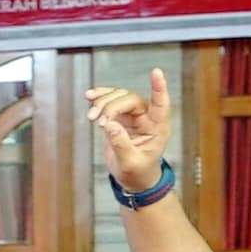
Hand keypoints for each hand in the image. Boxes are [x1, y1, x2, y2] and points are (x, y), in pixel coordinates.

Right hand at [86, 68, 173, 192]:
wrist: (133, 179)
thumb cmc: (138, 173)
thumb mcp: (130, 162)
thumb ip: (121, 144)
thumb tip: (110, 125)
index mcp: (157, 128)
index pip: (161, 104)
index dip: (159, 88)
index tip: (156, 72)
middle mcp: (147, 119)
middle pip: (130, 100)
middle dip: (112, 106)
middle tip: (98, 122)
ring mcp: (134, 116)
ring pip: (119, 98)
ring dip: (103, 103)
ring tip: (91, 116)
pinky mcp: (121, 118)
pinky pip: (110, 103)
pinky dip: (100, 100)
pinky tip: (90, 97)